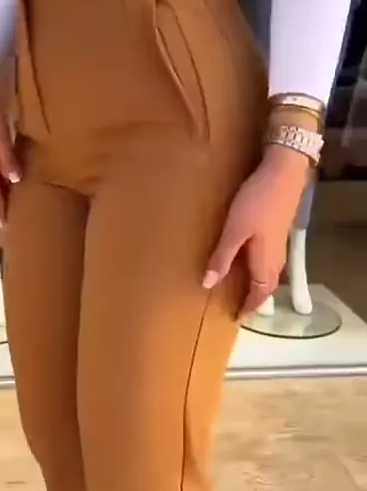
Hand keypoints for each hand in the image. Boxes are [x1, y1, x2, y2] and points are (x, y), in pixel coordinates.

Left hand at [203, 146, 309, 317]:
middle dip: (256, 298)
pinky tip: (252, 259)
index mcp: (264, 262)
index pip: (259, 293)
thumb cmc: (256, 203)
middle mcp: (275, 257)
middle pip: (268, 286)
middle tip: (242, 305)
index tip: (238, 317)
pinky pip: (271, 260)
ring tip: (245, 287)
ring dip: (260, 284)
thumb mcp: (234, 231)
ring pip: (271, 273)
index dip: (249, 306)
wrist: (283, 174)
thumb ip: (222, 257)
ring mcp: (279, 243)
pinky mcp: (279, 230)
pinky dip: (261, 268)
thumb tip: (208, 284)